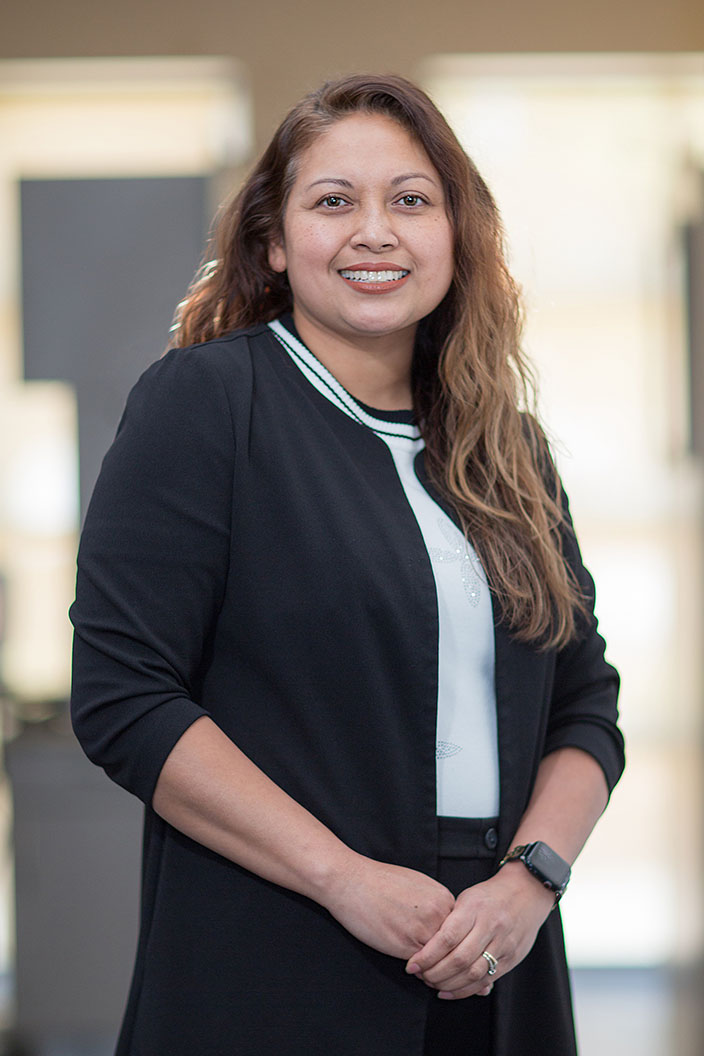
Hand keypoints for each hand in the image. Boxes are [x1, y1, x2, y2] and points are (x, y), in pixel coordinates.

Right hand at [321, 853, 454, 959]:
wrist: (351, 881)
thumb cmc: (380, 881)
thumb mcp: (418, 886)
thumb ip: (435, 905)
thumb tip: (443, 925)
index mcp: (444, 899)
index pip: (458, 932)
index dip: (449, 945)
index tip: (441, 952)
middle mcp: (439, 914)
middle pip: (452, 948)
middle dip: (444, 961)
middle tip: (435, 968)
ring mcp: (424, 930)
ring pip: (439, 961)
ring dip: (432, 969)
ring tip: (423, 970)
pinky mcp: (406, 945)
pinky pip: (420, 966)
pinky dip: (417, 970)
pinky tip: (409, 966)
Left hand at [405, 863, 554, 998]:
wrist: (527, 891)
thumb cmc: (489, 895)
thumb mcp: (467, 898)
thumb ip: (450, 920)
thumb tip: (425, 947)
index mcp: (474, 908)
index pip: (447, 938)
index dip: (427, 956)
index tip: (411, 965)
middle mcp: (490, 926)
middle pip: (459, 959)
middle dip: (435, 973)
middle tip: (420, 976)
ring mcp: (503, 944)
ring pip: (473, 973)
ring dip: (449, 984)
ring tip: (432, 984)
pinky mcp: (512, 958)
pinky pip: (486, 980)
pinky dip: (465, 990)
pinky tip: (449, 991)